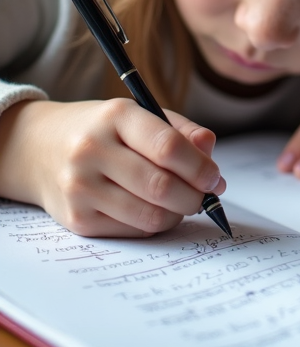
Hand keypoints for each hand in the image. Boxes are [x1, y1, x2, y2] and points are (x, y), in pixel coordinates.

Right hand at [0, 98, 224, 237]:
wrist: (38, 148)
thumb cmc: (101, 130)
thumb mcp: (138, 115)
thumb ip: (179, 131)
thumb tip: (210, 153)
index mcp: (115, 116)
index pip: (167, 147)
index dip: (199, 167)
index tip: (214, 178)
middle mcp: (92, 150)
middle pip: (161, 186)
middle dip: (194, 196)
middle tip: (205, 195)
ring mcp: (81, 187)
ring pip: (150, 215)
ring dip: (177, 214)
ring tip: (181, 202)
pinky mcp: (77, 220)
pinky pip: (134, 231)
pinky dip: (154, 224)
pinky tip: (153, 209)